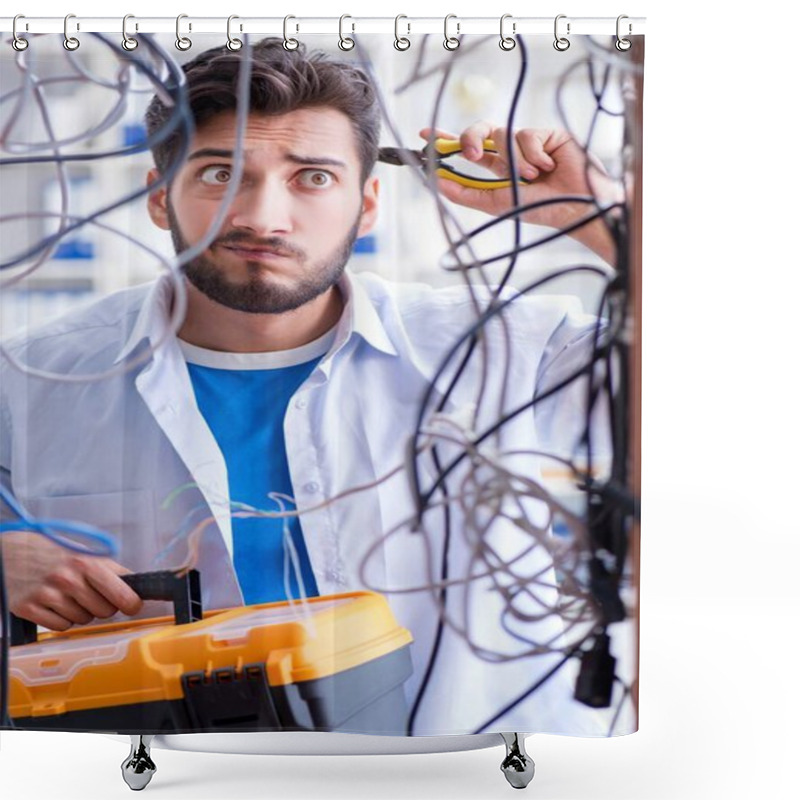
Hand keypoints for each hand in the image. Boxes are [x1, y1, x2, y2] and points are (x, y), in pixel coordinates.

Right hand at [1, 530, 142, 630]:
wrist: (11, 551)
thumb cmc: (51, 552)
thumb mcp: (82, 553)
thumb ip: (107, 569)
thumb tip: (134, 586)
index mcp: (86, 563)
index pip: (122, 592)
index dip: (131, 603)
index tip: (133, 606)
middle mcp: (68, 579)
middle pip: (104, 611)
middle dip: (103, 606)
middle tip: (91, 594)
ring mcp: (48, 595)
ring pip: (83, 620)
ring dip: (81, 612)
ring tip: (68, 595)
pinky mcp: (29, 608)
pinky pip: (61, 627)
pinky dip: (61, 619)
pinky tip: (54, 604)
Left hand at [419, 122, 621, 263]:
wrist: (575, 207)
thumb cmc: (539, 209)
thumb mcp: (495, 204)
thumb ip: (465, 194)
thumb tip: (435, 181)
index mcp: (498, 168)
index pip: (469, 149)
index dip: (448, 140)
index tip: (425, 134)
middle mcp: (511, 152)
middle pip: (480, 132)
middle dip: (470, 139)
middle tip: (472, 155)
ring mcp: (528, 142)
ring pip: (503, 135)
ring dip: (515, 161)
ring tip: (533, 177)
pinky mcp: (547, 134)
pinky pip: (527, 134)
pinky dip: (533, 153)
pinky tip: (548, 167)